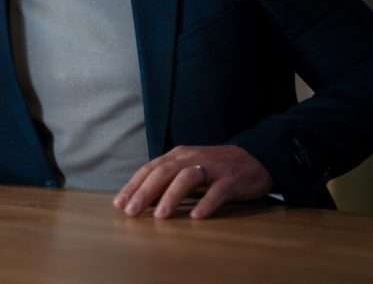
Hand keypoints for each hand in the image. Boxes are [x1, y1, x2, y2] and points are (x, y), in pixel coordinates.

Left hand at [113, 145, 271, 218]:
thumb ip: (167, 181)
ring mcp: (212, 167)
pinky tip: (197, 216)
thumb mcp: (187, 169)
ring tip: (160, 216)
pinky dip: (206, 203)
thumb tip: (142, 200)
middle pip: (164, 172)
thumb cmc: (213, 168)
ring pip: (188, 178)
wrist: (253, 159)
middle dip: (145, 192)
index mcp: (178, 155)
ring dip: (172, 196)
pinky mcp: (231, 179)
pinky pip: (217, 191)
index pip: (150, 168)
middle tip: (132, 211)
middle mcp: (191, 158)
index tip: (119, 203)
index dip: (134, 185)